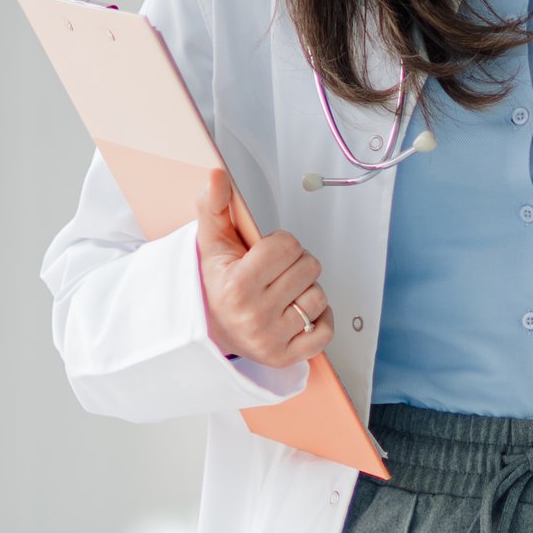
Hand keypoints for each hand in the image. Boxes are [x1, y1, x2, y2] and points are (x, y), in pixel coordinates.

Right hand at [196, 171, 331, 364]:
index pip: (287, 246)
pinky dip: (320, 319)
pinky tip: (299, 312)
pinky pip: (325, 332)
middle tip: (276, 272)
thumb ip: (214, 205)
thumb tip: (218, 174)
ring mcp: (271, 340)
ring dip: (306, 290)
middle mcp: (254, 316)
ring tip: (283, 292)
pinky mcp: (285, 358)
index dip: (281, 244)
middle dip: (296, 263)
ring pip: (319, 298)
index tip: (266, 253)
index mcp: (237, 285)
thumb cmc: (215, 282)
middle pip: (309, 268)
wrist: (207, 327)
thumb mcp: (211, 241)